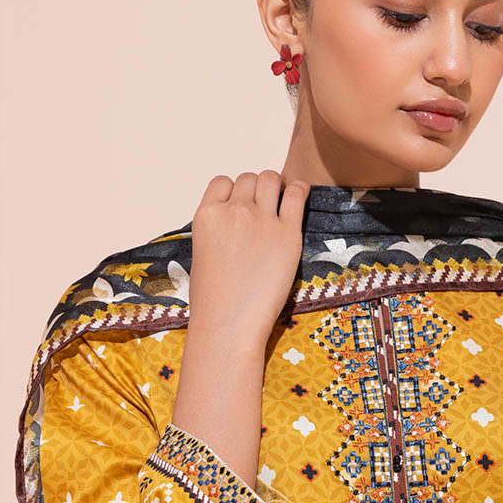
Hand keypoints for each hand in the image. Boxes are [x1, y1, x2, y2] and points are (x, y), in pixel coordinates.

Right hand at [187, 170, 310, 345]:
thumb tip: (233, 218)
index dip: (234, 191)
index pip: (222, 182)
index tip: (241, 205)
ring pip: (271, 179)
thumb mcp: (202, 253)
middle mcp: (233, 211)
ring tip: (281, 201)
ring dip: (276, 186)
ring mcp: (261, 220)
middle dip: (256, 189)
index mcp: (206, 215)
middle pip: (248, 178)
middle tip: (263, 207)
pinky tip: (300, 195)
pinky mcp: (288, 233)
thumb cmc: (213, 299)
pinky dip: (299, 190)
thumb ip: (217, 228)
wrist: (229, 323)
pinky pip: (296, 195)